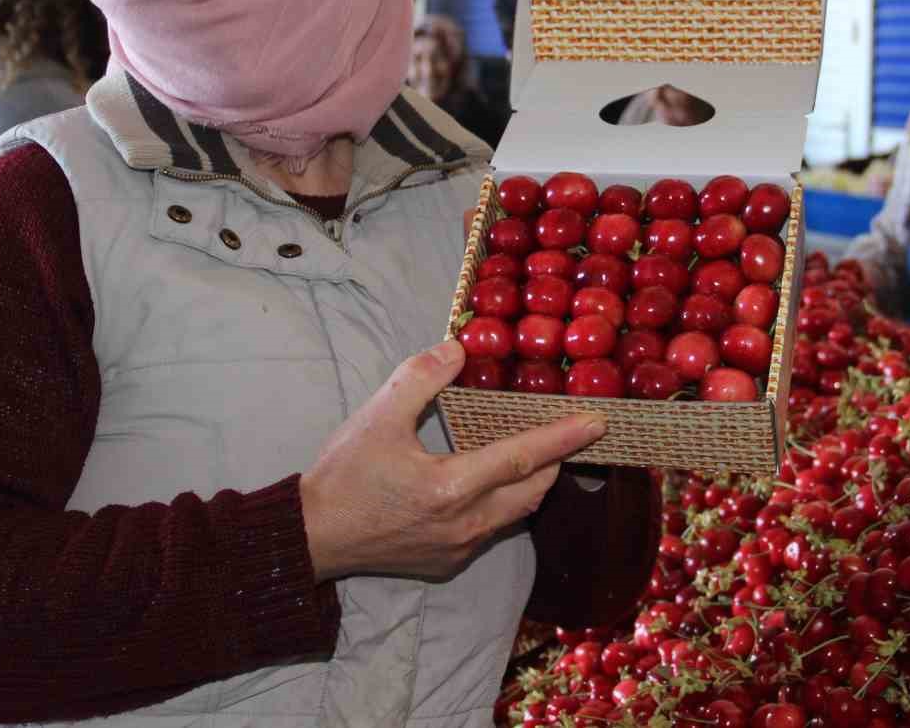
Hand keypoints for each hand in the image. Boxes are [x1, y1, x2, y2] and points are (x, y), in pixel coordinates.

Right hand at [299, 339, 606, 581]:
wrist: (311, 537)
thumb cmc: (344, 476)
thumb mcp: (377, 417)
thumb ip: (420, 378)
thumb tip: (458, 348)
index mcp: (451, 486)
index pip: (523, 457)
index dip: (563, 437)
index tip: (599, 423)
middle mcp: (466, 523)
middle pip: (533, 489)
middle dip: (556, 459)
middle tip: (568, 430)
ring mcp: (459, 548)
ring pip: (517, 513)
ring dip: (532, 482)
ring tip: (537, 452)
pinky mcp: (449, 562)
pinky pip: (493, 529)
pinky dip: (505, 502)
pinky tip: (492, 482)